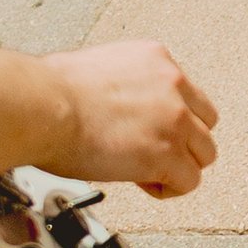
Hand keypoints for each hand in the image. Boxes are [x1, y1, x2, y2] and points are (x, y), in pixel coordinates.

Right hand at [41, 39, 218, 197]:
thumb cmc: (50, 90)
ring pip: (204, 154)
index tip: (151, 131)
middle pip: (204, 124)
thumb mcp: (97, 67)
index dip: (171, 119)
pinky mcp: (167, 154)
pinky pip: (189, 181)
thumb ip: (121, 84)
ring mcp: (174, 120)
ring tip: (147, 172)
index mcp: (155, 58)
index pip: (187, 94)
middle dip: (182, 143)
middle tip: (152, 154)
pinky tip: (144, 184)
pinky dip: (169, 189)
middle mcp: (172, 85)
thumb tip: (113, 104)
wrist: (42, 105)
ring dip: (179, 167)